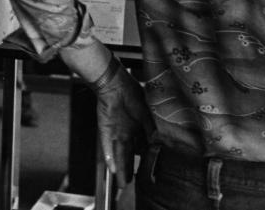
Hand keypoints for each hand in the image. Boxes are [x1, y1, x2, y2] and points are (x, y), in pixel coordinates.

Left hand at [90, 58, 155, 188]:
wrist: (113, 82)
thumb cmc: (131, 92)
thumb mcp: (147, 112)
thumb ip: (152, 128)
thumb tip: (159, 143)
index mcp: (138, 125)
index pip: (143, 146)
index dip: (146, 158)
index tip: (150, 170)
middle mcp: (127, 130)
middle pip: (129, 153)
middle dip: (130, 167)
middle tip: (132, 181)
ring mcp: (116, 130)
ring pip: (119, 153)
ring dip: (121, 167)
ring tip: (123, 182)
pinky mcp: (105, 129)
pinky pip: (107, 145)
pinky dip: (109, 156)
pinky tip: (112, 168)